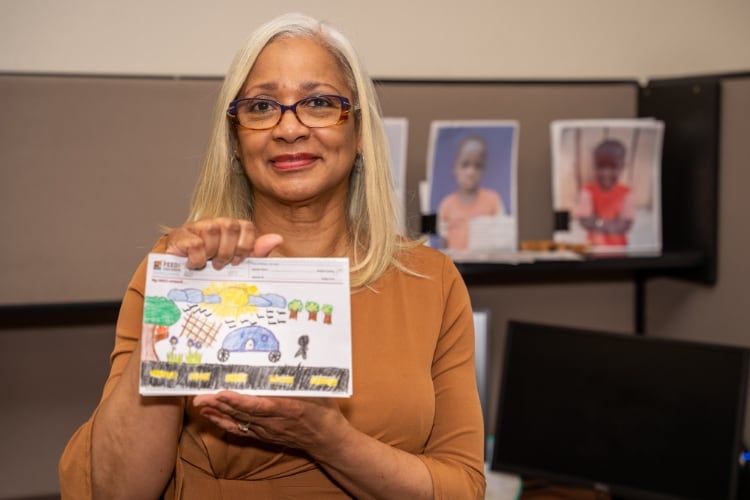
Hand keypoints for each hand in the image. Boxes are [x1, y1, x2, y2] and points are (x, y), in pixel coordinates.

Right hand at [165, 217, 282, 268]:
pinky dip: (197, 258)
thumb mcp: (235, 264)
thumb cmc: (209, 269)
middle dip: (229, 250)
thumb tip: (277, 238)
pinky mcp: (178, 236)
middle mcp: (213, 223)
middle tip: (221, 264)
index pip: (246, 226)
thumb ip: (256, 252)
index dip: (245, 245)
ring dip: (212, 253)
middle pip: (230, 225)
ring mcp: (195, 228)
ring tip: (208, 264)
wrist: (175, 275)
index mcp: (229, 229)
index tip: (238, 261)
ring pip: (212, 230)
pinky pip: (195, 242)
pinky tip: (194, 265)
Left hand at [193, 391, 345, 453]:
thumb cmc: (325, 413)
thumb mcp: (318, 393)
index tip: (222, 393)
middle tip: (199, 397)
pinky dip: (226, 424)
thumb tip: (289, 360)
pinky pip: (242, 430)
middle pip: (242, 414)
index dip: (238, 401)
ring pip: (239, 422)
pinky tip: (214, 418)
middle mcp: (274, 422)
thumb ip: (302, 380)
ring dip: (218, 414)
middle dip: (219, 405)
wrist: (328, 441)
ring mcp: (268, 431)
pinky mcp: (266, 436)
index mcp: (288, 409)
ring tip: (201, 405)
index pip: (258, 406)